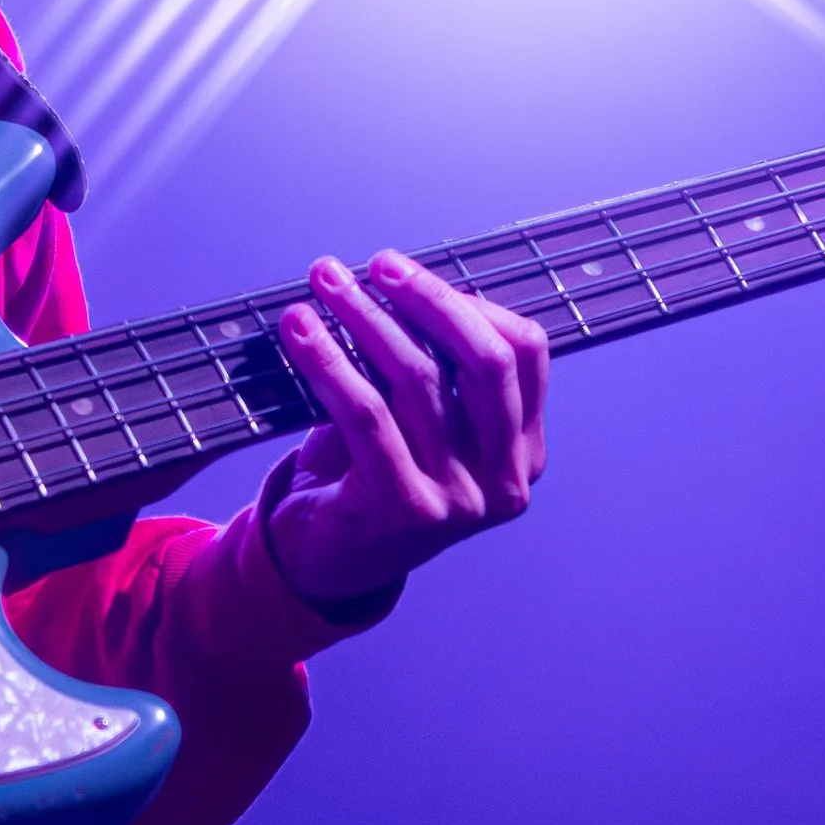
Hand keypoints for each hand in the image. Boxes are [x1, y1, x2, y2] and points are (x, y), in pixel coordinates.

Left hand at [261, 250, 549, 610]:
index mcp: (523, 451)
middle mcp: (506, 480)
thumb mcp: (419, 421)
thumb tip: (401, 279)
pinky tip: (300, 330)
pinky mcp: (407, 510)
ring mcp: (463, 501)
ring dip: (364, 318)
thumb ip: (434, 367)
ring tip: (325, 281)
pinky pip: (366, 414)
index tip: (407, 274)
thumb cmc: (369, 473)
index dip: (469, 301)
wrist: (324, 560)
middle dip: (428, 299)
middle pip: (484, 362)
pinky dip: (328, 362)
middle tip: (377, 264)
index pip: (525, 353)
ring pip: (418, 381)